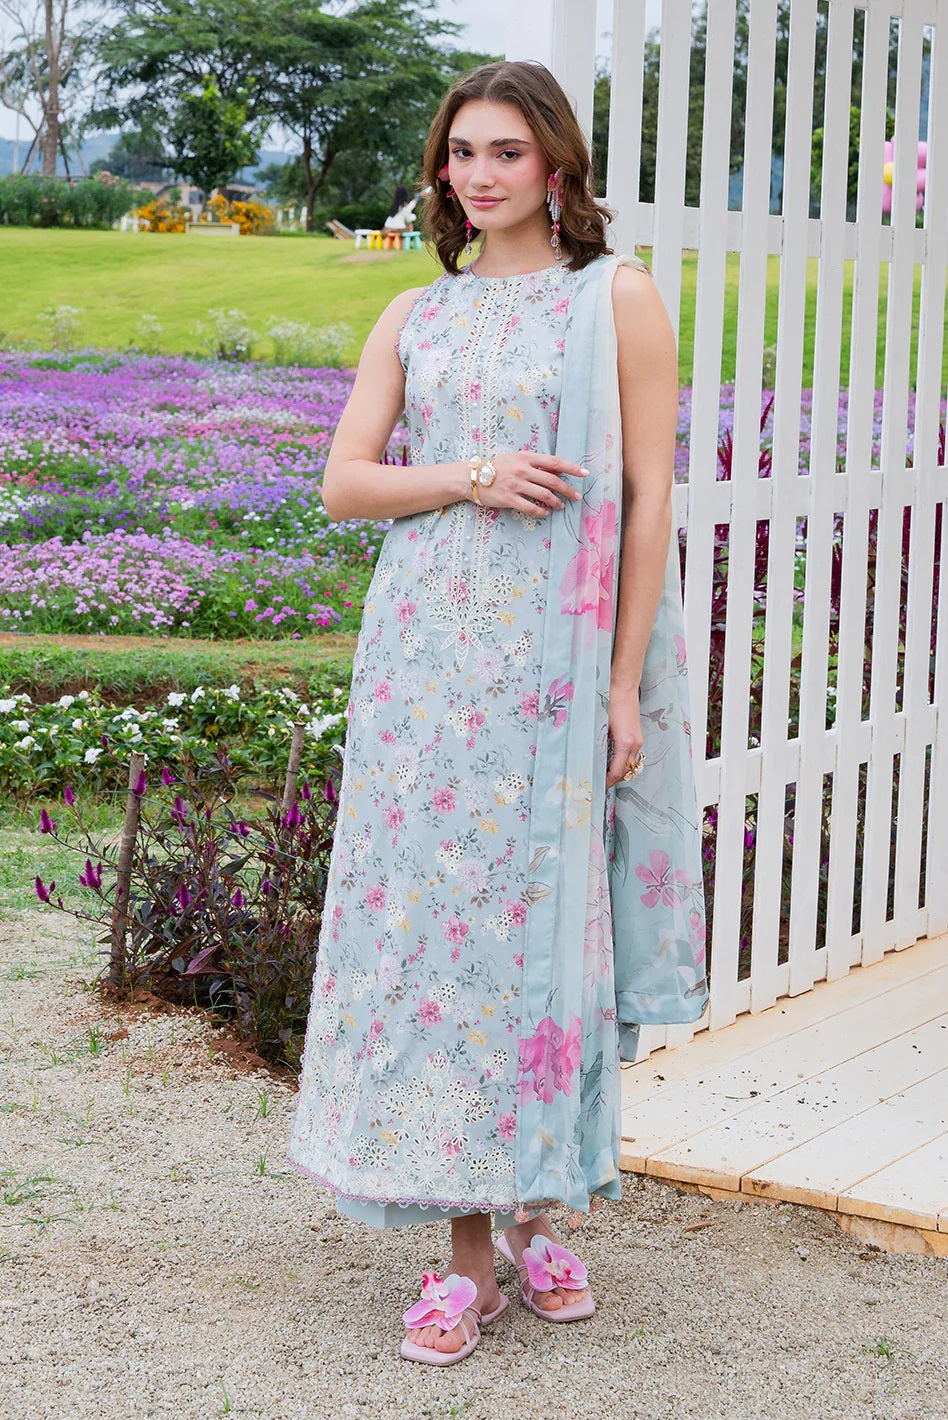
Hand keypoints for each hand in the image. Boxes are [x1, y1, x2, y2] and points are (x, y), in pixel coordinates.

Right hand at [474, 452, 588, 514]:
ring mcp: (516, 484)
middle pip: (553, 480)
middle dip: (568, 490)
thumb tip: (556, 470)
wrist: (471, 477)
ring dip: (556, 502)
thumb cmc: (495, 467)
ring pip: (544, 495)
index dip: (571, 468)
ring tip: (561, 506)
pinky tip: (545, 513)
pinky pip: (530, 507)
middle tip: (576, 497)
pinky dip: (541, 511)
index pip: (554, 462)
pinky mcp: (509, 499)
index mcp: (526, 457)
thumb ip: (535, 464)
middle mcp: (522, 470)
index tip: (584, 473)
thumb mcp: (515, 459)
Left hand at [606, 685, 642, 789]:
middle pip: (626, 771)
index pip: (617, 771)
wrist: (623, 688)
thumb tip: (591, 760)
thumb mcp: (600, 726)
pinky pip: (632, 755)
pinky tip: (612, 761)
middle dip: (614, 779)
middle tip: (599, 783)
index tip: (598, 785)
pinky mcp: (637, 736)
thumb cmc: (609, 703)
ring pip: (631, 764)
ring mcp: (638, 740)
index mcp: (625, 742)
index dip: (607, 781)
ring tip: (604, 774)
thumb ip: (598, 744)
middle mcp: (635, 743)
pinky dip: (623, 762)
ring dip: (620, 771)